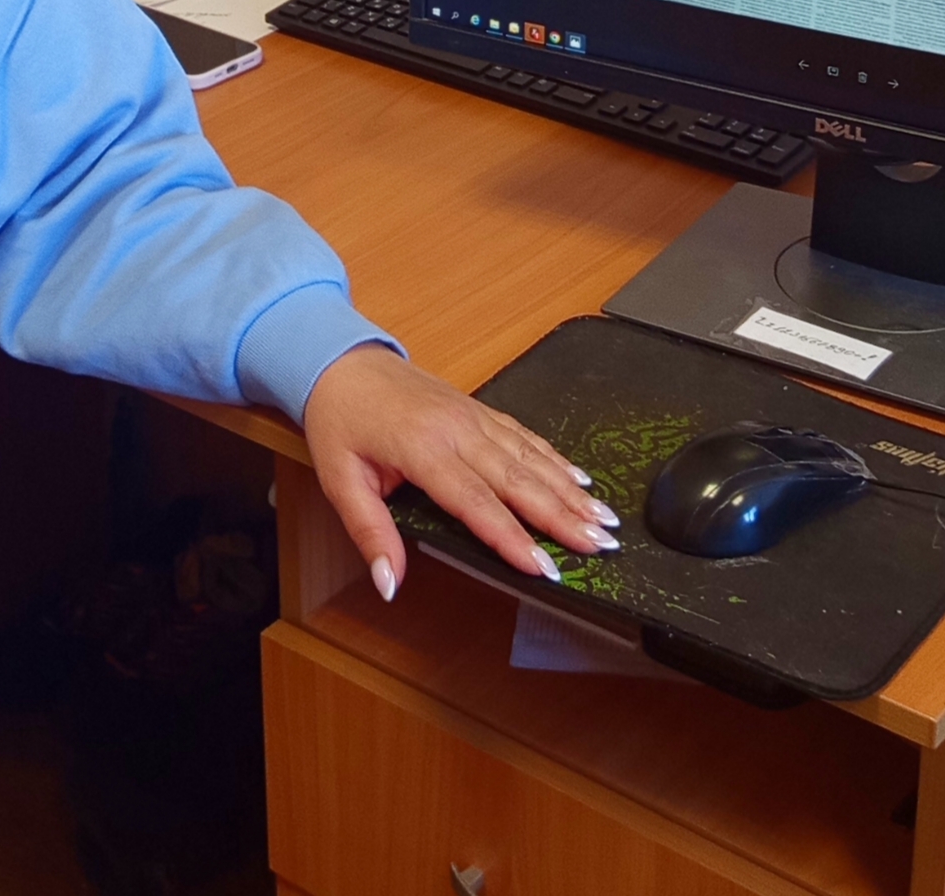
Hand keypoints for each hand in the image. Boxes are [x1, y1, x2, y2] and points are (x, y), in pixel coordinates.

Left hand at [300, 344, 618, 602]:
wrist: (343, 360)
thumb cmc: (340, 421)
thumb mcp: (340, 481)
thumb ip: (370, 534)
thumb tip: (390, 583)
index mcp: (423, 449)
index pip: (477, 503)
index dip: (513, 539)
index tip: (545, 568)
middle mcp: (457, 429)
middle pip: (518, 480)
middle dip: (563, 516)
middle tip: (600, 546)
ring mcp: (473, 416)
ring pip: (530, 457)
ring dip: (570, 491)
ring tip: (604, 519)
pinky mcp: (479, 409)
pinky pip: (524, 436)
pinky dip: (555, 459)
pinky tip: (579, 479)